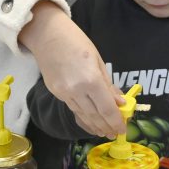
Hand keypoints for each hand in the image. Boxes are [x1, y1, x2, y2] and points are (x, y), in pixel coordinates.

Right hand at [20, 1, 125, 136]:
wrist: (46, 34)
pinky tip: (90, 122)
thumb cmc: (76, 41)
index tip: (123, 130)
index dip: (116, 122)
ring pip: (82, 115)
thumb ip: (108, 84)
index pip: (107, 108)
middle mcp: (76, 91)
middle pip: (94, 116)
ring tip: (104, 132)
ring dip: (95, 126)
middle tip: (115, 134)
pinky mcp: (56, 93)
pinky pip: (73, 109)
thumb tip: (119, 102)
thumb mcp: (97, 60)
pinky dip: (83, 118)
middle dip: (106, 127)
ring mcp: (64, 93)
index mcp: (91, 80)